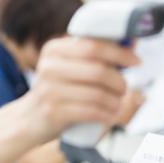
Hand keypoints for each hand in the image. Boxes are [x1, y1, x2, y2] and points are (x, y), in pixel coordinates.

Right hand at [23, 37, 139, 143]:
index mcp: (54, 50)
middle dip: (119, 81)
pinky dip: (106, 115)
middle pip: (98, 70)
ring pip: (98, 93)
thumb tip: (132, 43)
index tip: (135, 61)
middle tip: (123, 89)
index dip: (119, 53)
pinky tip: (109, 115)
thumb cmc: (57, 91)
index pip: (93, 45)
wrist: (28, 119)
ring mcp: (49, 90)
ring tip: (116, 104)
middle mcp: (49, 67)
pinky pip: (91, 112)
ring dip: (115, 101)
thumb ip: (95, 56)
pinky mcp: (53, 112)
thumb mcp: (69, 67)